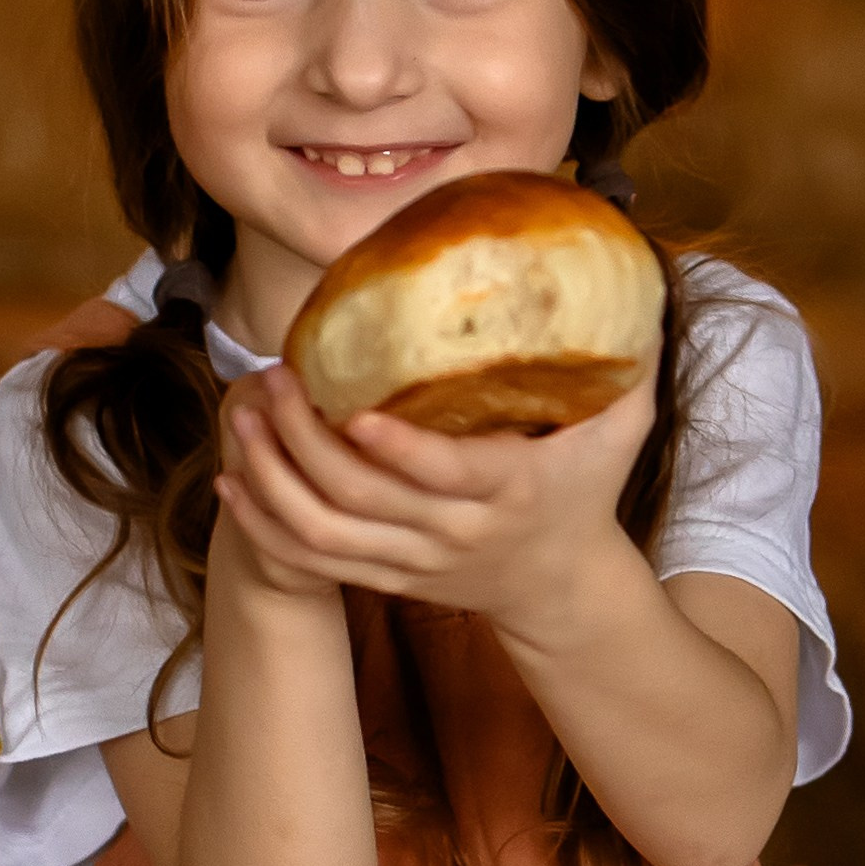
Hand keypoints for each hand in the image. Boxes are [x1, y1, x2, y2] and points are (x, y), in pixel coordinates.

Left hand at [213, 358, 656, 637]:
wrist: (562, 585)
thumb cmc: (586, 489)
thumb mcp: (621, 428)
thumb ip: (626, 362)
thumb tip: (632, 280)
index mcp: (508, 488)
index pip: (446, 474)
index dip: (399, 448)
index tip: (354, 406)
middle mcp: (455, 530)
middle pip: (364, 497)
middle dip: (306, 440)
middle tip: (276, 379)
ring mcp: (415, 559)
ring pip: (325, 533)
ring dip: (274, 479)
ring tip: (247, 420)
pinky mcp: (387, 577)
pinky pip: (311, 562)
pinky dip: (263, 524)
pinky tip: (232, 480)